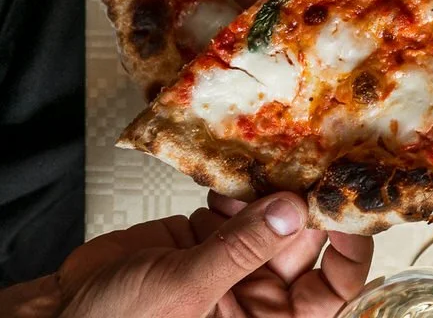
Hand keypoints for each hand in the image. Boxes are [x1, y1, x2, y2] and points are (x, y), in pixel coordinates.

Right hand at [0, 192, 372, 317]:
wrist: (60, 314)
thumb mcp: (186, 290)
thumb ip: (240, 250)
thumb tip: (294, 211)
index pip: (333, 286)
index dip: (350, 247)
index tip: (346, 205)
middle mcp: (259, 293)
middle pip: (307, 240)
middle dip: (310, 200)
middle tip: (316, 156)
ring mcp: (234, 260)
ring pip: (274, 214)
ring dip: (275, 184)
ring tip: (277, 152)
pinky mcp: (207, 235)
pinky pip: (238, 203)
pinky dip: (238, 182)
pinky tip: (233, 168)